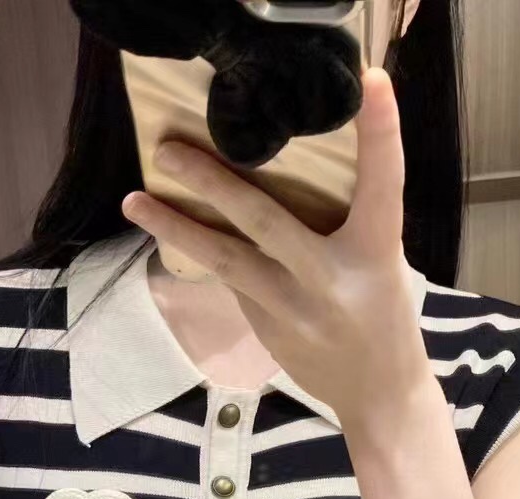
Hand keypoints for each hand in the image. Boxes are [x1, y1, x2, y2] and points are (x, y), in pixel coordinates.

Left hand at [120, 67, 428, 437]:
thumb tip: (292, 170)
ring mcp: (294, 310)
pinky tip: (172, 230)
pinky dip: (205, 252)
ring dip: (175, 227)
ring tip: (134, 202)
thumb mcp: (383, 262)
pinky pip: (231, 281)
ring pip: (227, 260)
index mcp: (376, 253)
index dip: (380, 135)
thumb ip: (351, 222)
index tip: (372, 83)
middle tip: (168, 150)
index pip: (383, 184)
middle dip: (212, 183)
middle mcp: (331, 279)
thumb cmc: (384, 315)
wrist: (378, 394)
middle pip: (265, 221)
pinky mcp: (269, 330)